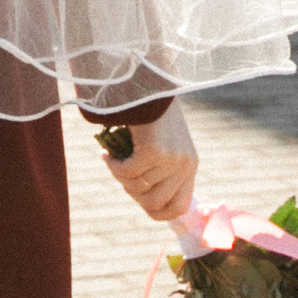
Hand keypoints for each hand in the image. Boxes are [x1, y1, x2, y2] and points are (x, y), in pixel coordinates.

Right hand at [102, 102, 198, 227]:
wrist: (149, 85)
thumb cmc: (152, 113)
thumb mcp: (164, 145)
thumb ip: (159, 170)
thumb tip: (140, 196)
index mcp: (190, 166)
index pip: (178, 208)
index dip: (156, 212)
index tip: (137, 198)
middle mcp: (185, 165)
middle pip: (153, 203)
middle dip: (131, 192)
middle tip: (120, 173)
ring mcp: (171, 159)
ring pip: (136, 187)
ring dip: (119, 175)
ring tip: (113, 158)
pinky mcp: (154, 151)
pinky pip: (126, 173)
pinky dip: (113, 166)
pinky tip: (106, 154)